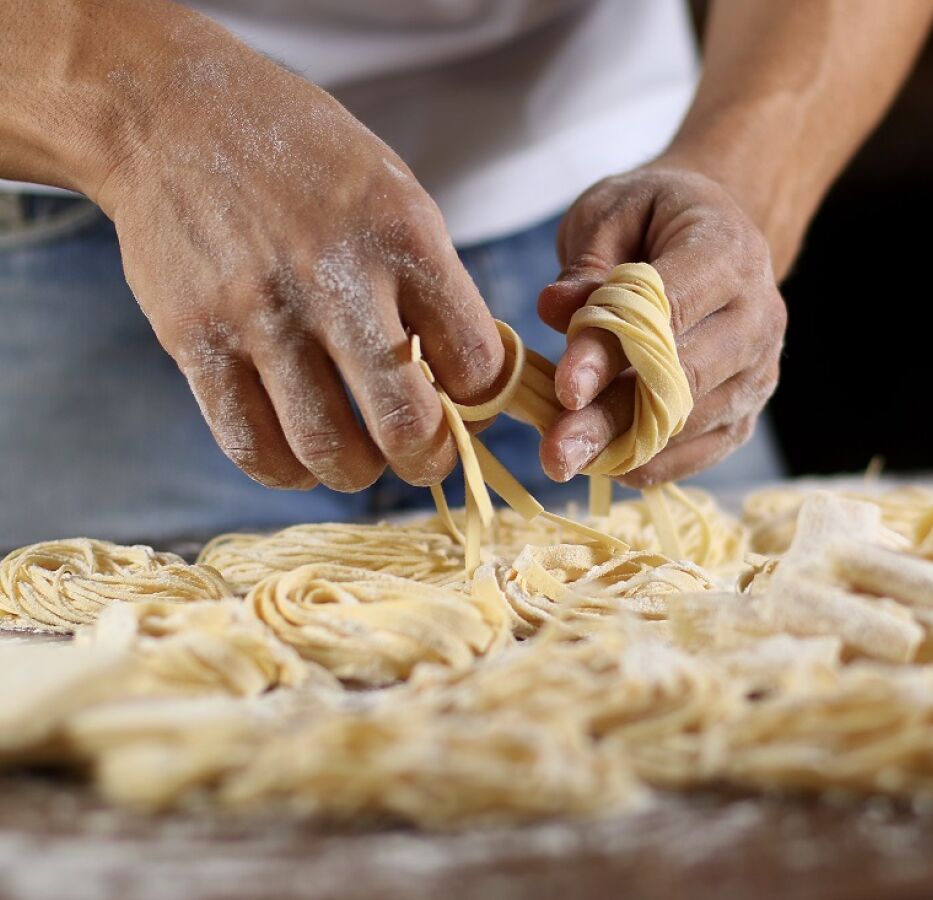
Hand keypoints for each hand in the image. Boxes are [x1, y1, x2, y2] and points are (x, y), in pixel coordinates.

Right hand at [96, 25, 503, 491]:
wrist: (172, 116)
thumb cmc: (304, 160)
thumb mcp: (394, 193)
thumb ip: (432, 284)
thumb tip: (468, 380)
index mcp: (401, 236)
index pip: (474, 360)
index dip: (482, 399)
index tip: (468, 402)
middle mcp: (333, 278)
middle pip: (403, 422)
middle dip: (428, 459)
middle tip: (424, 456)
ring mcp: (258, 314)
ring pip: (325, 448)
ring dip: (357, 472)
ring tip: (361, 457)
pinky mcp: (195, 341)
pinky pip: (250, 444)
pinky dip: (286, 470)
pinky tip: (301, 459)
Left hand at [537, 164, 784, 486]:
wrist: (716, 235)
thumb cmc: (656, 218)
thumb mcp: (613, 212)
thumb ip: (587, 263)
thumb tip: (554, 308)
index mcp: (729, 253)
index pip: (671, 311)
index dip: (615, 351)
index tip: (565, 388)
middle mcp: (758, 316)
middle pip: (684, 380)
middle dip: (614, 417)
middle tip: (554, 451)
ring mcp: (760, 369)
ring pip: (691, 423)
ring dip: (625, 446)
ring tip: (565, 458)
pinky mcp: (747, 408)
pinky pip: (703, 450)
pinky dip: (653, 462)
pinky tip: (605, 463)